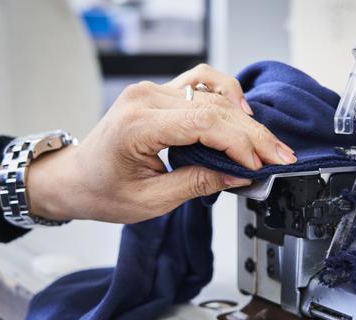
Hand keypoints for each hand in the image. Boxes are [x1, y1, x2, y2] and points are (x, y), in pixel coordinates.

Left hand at [26, 64, 296, 223]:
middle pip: (215, 107)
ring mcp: (153, 91)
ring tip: (266, 142)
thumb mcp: (150, 201)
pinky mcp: (160, 93)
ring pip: (213, 92)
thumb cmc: (102, 190)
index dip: (239, 144)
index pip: (204, 123)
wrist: (75, 178)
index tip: (260, 166)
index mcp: (138, 125)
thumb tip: (238, 176)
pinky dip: (226, 96)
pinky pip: (201, 82)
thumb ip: (197, 184)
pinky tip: (242, 114)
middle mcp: (146, 99)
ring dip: (245, 117)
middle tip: (280, 156)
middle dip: (253, 135)